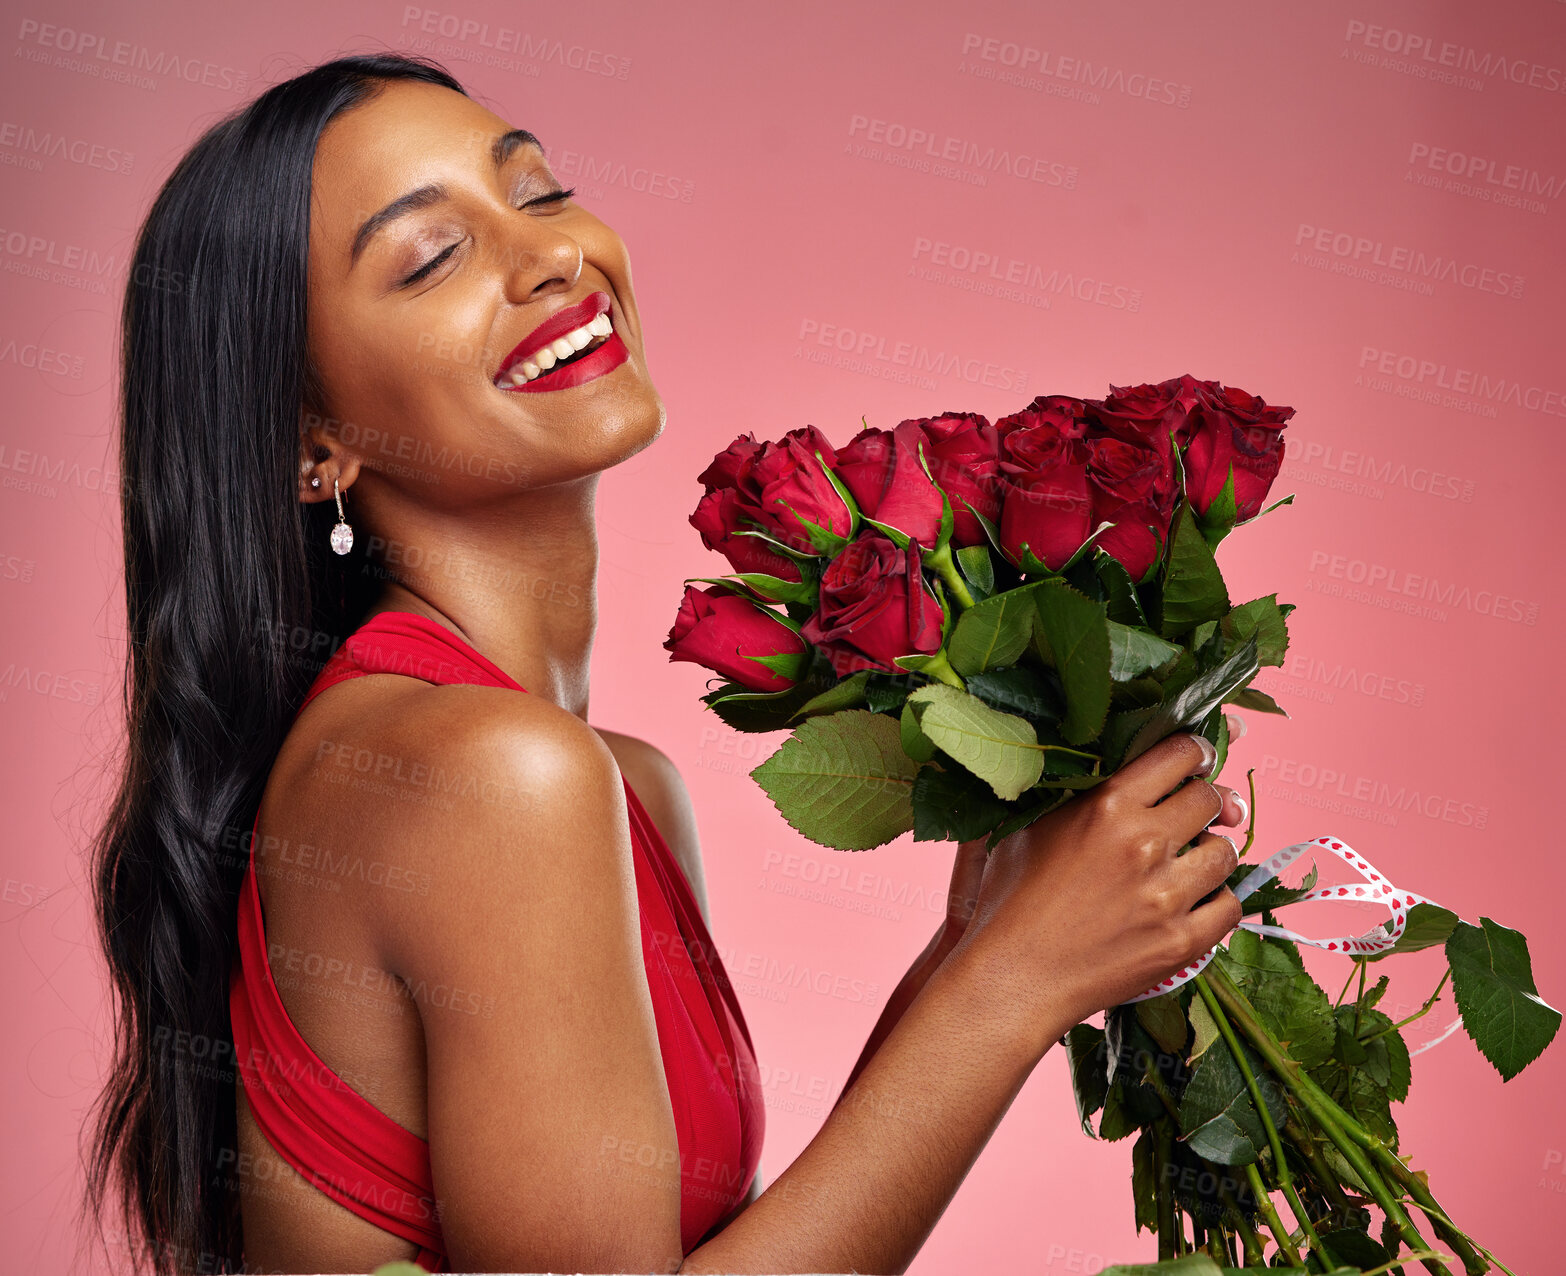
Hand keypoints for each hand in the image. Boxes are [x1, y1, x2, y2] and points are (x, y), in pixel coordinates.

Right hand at [943, 731, 1250, 1053]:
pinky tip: (1198, 901)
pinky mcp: (1181, 941)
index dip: (1196, 752)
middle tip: (1195, 813)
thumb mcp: (1027, 826)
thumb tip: (1107, 767)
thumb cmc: (1008, 900)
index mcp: (1107, 805)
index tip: (1196, 761)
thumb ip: (1070, 792)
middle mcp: (1144, 843)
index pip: (1180, 754)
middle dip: (1206, 802)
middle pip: (1209, 800)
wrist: (1012, 979)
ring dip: (1212, 851)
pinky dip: (1219, 900)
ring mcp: (1166, 895)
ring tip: (1190, 861)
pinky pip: (1230, 907)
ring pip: (1226, 852)